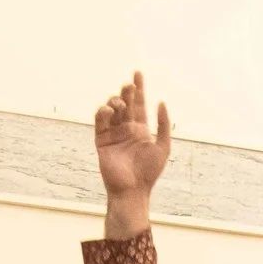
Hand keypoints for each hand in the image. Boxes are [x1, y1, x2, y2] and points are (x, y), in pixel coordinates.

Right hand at [94, 72, 172, 198]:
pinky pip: (100, 122)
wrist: (133, 190)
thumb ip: (163, 124)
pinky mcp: (101, 141)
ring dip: (115, 102)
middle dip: (126, 92)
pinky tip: (109, 110)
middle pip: (125, 104)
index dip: (139, 88)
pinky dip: (102, 112)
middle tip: (129, 86)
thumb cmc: (149, 172)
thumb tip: (161, 102)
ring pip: (111, 110)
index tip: (138, 73)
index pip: (139, 104)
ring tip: (121, 104)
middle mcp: (126, 130)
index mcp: (140, 130)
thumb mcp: (163, 146)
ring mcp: (113, 134)